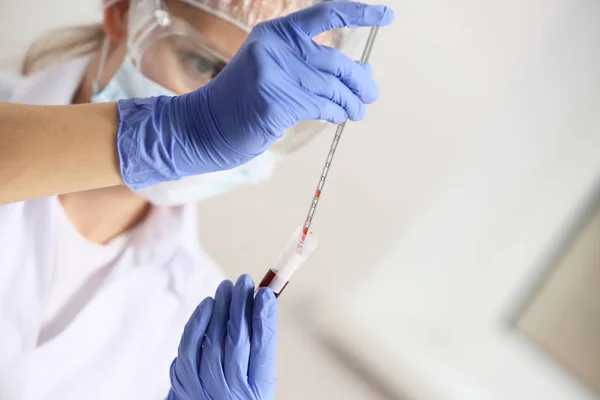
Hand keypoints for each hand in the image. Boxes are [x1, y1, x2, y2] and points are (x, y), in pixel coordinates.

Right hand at [116, 2, 394, 188]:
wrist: (206, 125)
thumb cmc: (244, 100)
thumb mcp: (274, 69)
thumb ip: (310, 65)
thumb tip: (362, 74)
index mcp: (275, 33)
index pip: (325, 14)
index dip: (360, 13)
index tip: (387, 15)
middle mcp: (275, 48)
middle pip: (335, 61)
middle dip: (360, 80)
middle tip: (371, 94)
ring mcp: (274, 74)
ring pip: (332, 88)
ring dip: (352, 102)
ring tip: (359, 110)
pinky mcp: (275, 102)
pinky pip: (320, 107)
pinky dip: (335, 113)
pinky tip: (339, 116)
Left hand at [168, 275, 277, 399]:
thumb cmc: (239, 389)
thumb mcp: (258, 373)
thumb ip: (260, 341)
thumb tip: (262, 299)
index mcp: (259, 389)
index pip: (263, 348)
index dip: (264, 318)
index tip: (265, 293)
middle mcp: (233, 392)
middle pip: (238, 341)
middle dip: (241, 307)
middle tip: (244, 281)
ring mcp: (207, 389)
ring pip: (213, 342)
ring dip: (220, 310)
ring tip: (226, 287)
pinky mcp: (185, 384)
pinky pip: (188, 349)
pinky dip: (197, 324)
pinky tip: (207, 305)